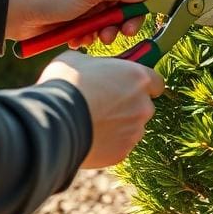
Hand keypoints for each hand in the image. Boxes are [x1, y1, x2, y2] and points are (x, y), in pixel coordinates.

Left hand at [6, 0, 151, 47]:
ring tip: (92, 37)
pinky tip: (76, 39)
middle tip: (122, 34)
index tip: (139, 16)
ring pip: (110, 23)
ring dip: (104, 33)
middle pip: (125, 7)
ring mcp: (87, 7)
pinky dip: (88, 38)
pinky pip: (93, 34)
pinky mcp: (77, 24)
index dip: (141, 0)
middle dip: (123, 22)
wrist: (19, 14)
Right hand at [39, 51, 164, 168]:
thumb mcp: (79, 61)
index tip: (128, 85)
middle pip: (143, 106)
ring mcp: (134, 131)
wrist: (56, 120)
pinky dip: (108, 142)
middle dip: (128, 106)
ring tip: (92, 121)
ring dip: (118, 125)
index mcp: (138, 78)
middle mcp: (143, 106)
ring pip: (132, 128)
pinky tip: (89, 136)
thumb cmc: (67, 84)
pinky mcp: (121, 152)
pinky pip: (118, 146)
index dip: (142, 84)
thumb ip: (95, 64)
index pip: (156, 82)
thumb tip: (91, 67)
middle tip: (103, 103)